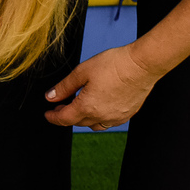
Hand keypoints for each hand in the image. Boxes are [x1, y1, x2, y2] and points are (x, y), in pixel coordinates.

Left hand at [44, 44, 160, 130]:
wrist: (142, 65)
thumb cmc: (114, 65)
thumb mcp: (82, 72)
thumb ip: (64, 87)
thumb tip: (50, 97)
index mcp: (87, 107)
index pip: (64, 119)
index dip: (53, 117)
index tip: (48, 114)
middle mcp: (101, 117)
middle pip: (78, 122)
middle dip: (66, 115)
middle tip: (61, 105)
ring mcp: (116, 117)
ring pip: (94, 125)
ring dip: (83, 118)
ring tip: (79, 106)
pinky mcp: (128, 114)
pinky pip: (109, 122)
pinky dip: (99, 118)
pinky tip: (98, 106)